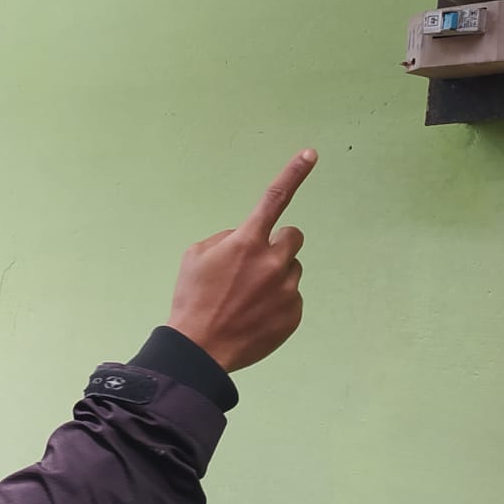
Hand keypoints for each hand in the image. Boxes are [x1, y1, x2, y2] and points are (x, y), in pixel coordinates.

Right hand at [166, 149, 316, 372]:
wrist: (201, 349)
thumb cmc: (192, 299)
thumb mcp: (195, 256)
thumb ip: (226, 239)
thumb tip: (244, 239)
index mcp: (247, 241)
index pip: (275, 198)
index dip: (294, 173)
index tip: (310, 154)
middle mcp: (273, 261)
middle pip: (293, 237)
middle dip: (277, 245)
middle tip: (255, 265)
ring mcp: (287, 289)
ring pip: (291, 269)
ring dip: (275, 276)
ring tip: (248, 298)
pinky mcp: (294, 314)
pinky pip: (291, 297)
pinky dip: (276, 303)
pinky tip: (254, 315)